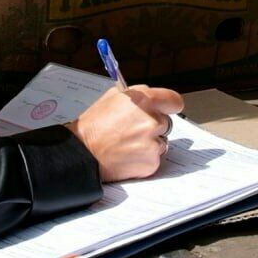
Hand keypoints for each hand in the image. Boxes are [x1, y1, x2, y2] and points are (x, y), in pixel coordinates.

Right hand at [67, 86, 183, 182]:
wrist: (83, 152)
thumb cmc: (93, 125)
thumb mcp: (112, 97)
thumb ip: (137, 96)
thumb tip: (150, 96)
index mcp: (144, 100)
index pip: (174, 100)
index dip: (170, 105)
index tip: (167, 108)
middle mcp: (152, 121)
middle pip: (166, 122)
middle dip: (153, 126)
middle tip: (133, 130)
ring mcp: (153, 143)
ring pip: (160, 142)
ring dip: (148, 143)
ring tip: (127, 144)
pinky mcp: (152, 162)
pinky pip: (154, 158)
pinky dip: (144, 158)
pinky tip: (127, 155)